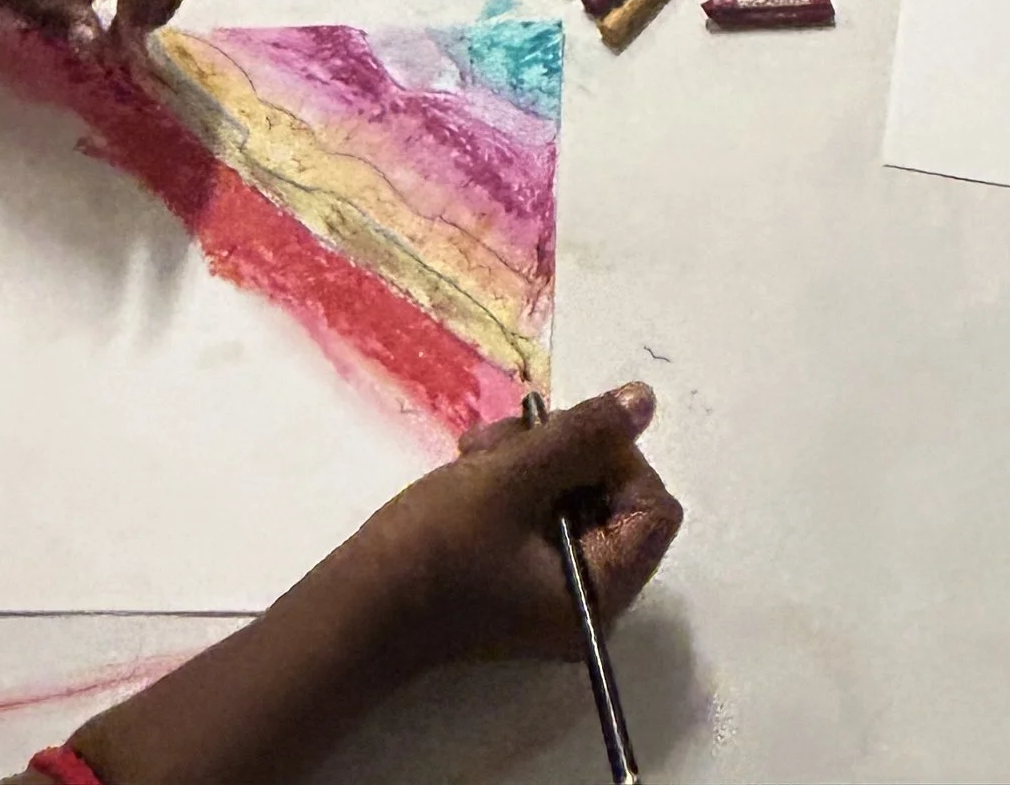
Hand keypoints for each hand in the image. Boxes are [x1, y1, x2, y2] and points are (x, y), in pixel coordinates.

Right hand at [347, 384, 681, 669]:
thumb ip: (582, 436)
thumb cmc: (434, 550)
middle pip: (614, 495)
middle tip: (503, 441)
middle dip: (563, 453)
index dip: (615, 459)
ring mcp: (555, 587)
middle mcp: (590, 599)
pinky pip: (544, 511)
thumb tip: (644, 401)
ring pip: (574, 492)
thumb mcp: (510, 480)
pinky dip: (515, 479)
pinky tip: (472, 466)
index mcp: (600, 594)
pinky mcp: (523, 574)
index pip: (652, 508)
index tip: (559, 441)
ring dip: (530, 458)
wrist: (357, 607)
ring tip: (475, 452)